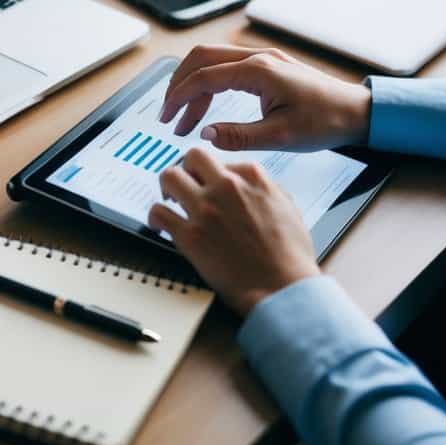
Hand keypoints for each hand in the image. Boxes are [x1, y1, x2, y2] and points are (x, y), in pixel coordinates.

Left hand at [148, 149, 318, 315]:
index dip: (214, 174)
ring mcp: (205, 209)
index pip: (222, 160)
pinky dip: (155, 216)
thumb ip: (267, 189)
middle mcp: (226, 187)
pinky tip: (159, 223)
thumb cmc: (290, 255)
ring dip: (167, 187)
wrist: (282, 287)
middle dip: (187, 169)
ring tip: (170, 199)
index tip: (209, 184)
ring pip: (169, 176)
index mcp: (252, 177)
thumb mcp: (289, 208)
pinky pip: (158, 212)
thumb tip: (252, 184)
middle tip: (186, 183)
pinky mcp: (189, 235)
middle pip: (192, 157)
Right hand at [159, 45, 371, 152]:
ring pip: (211, 60)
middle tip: (167, 114)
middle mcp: (258, 57)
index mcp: (259, 71)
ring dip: (192, 85)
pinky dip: (209, 85)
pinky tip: (206, 109)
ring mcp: (262, 59)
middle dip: (178, 84)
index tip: (166, 117)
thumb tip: (205, 134)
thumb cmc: (325, 122)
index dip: (179, 96)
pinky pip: (226, 67)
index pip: (204, 76)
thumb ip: (239, 135)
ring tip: (184, 119)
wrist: (356, 111)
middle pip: (201, 57)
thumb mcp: (281, 137)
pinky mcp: (267, 67)